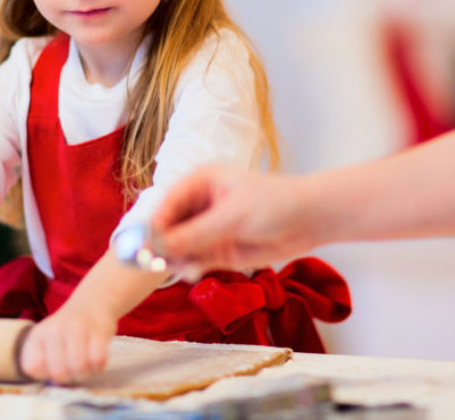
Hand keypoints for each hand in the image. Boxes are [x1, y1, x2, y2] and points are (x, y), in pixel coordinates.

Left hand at [19, 303, 115, 383]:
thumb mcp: (49, 340)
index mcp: (38, 334)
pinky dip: (98, 366)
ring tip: (87, 366)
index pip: (32, 367)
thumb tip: (54, 384)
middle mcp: (54, 329)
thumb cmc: (69, 329)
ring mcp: (77, 328)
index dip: (44, 374)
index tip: (54, 367)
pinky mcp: (98, 330)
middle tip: (74, 370)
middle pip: (58, 372)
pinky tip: (97, 361)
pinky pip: (98, 360)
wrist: (93, 301)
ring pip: (79, 367)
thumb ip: (45, 362)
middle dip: (69, 377)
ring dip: (85, 373)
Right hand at [152, 167, 318, 276]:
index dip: (153, 224)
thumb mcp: (232, 217)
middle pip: (167, 227)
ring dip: (176, 260)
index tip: (146, 245)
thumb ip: (197, 233)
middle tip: (156, 264)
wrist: (308, 220)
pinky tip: (193, 273)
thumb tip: (161, 246)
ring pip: (178, 248)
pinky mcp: (217, 250)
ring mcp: (207, 229)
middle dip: (161, 246)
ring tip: (184, 268)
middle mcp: (198, 205)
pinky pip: (194, 261)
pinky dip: (191, 268)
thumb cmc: (274, 203)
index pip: (166, 203)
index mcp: (198, 182)